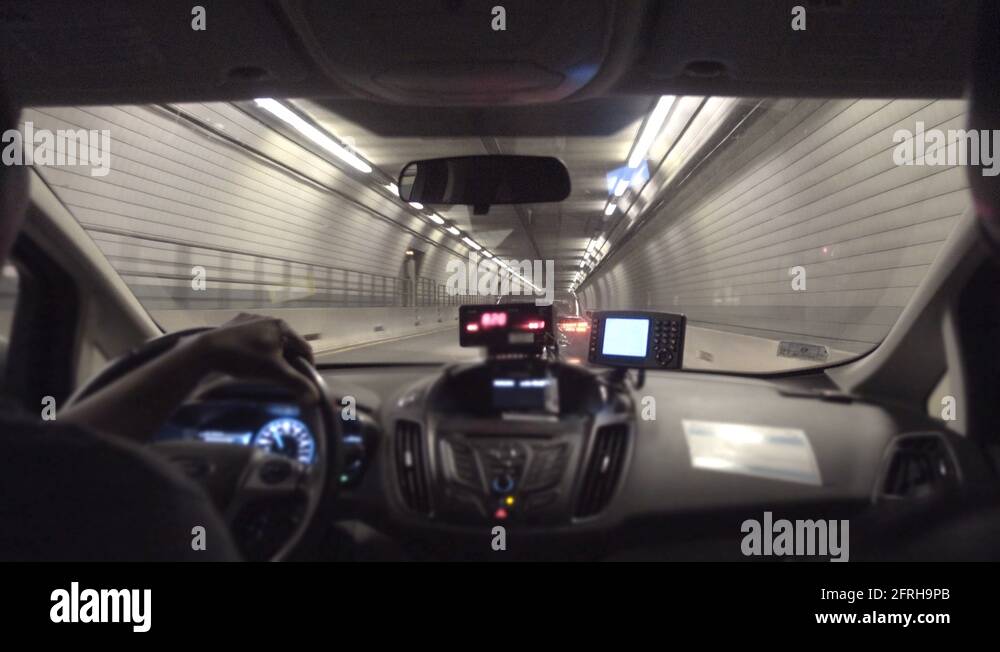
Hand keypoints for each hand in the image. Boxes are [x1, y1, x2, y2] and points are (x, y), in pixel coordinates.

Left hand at [187, 313, 317, 401]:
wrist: (208, 350)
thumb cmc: (245, 358)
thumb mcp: (274, 372)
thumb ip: (297, 384)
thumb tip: (315, 399)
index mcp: (282, 327)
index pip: (304, 348)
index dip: (308, 365)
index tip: (306, 380)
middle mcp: (270, 318)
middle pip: (287, 343)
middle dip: (289, 360)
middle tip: (285, 376)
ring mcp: (251, 319)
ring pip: (270, 339)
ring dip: (273, 353)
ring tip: (266, 368)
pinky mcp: (236, 322)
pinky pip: (253, 336)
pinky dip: (256, 347)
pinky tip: (248, 357)